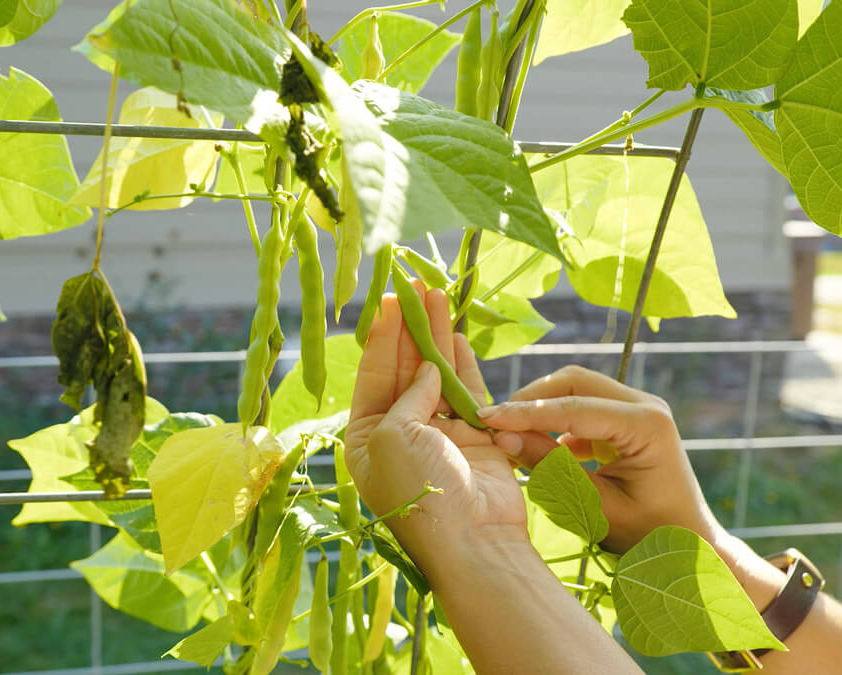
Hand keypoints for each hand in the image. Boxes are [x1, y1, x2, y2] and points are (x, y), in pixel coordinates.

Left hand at [344, 283, 528, 576]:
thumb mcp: (391, 436)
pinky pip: (467, 393)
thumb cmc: (418, 491)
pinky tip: (457, 335)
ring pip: (437, 377)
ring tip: (439, 296)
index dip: (383, 337)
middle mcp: (400, 434)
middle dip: (411, 329)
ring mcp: (439, 436)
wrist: (472, 539)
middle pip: (405, 370)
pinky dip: (463, 365)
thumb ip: (406, 396)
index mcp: (366, 438)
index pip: (373, 376)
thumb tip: (427, 371)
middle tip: (417, 287)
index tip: (391, 300)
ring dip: (437, 337)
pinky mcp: (475, 438)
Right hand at [477, 365, 722, 553]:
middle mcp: (645, 404)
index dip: (526, 412)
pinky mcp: (625, 418)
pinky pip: (581, 406)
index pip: (574, 406)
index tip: (486, 420)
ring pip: (574, 388)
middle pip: (573, 381)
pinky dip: (554, 422)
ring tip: (508, 436)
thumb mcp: (595, 508)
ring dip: (540, 408)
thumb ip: (550, 470)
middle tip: (493, 426)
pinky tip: (535, 447)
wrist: (688, 546)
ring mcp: (636, 407)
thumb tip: (501, 438)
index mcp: (647, 425)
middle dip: (531, 400)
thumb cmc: (649, 535)